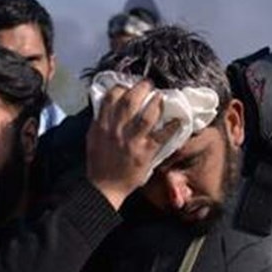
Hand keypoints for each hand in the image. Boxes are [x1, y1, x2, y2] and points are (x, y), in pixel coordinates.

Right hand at [86, 81, 178, 208]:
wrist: (104, 187)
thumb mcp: (93, 138)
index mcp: (102, 125)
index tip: (128, 84)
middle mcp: (117, 131)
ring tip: (161, 97)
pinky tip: (178, 120)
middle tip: (148, 84)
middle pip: (130, 102)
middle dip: (141, 88)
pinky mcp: (145, 152)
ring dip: (156, 103)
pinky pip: (161, 136)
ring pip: (146, 116)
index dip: (122, 87)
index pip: (111, 98)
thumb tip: (107, 105)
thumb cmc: (98, 163)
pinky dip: (171, 127)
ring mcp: (132, 141)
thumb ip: (100, 121)